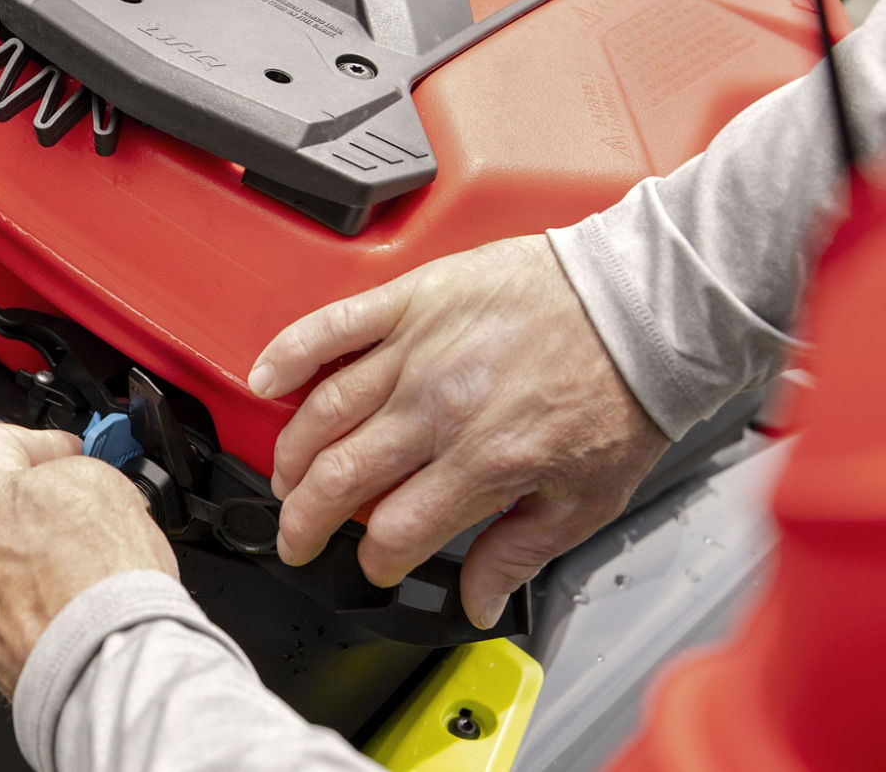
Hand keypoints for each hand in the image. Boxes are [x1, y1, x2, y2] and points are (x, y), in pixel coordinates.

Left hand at [0, 422, 176, 697]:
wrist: (106, 668)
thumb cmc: (105, 588)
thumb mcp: (104, 482)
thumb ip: (70, 466)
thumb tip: (66, 473)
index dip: (40, 443)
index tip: (64, 453)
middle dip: (26, 496)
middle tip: (73, 502)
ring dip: (21, 546)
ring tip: (73, 559)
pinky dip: (21, 591)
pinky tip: (61, 595)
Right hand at [247, 235, 669, 628]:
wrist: (639, 308)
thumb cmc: (618, 393)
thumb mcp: (587, 498)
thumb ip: (520, 552)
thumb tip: (478, 602)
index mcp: (482, 464)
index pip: (394, 530)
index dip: (374, 560)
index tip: (374, 565)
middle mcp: (439, 410)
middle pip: (339, 478)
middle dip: (305, 520)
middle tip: (296, 536)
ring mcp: (417, 352)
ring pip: (324, 412)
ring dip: (291, 454)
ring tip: (285, 477)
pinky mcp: (410, 302)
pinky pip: (332, 328)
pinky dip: (290, 354)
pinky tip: (266, 381)